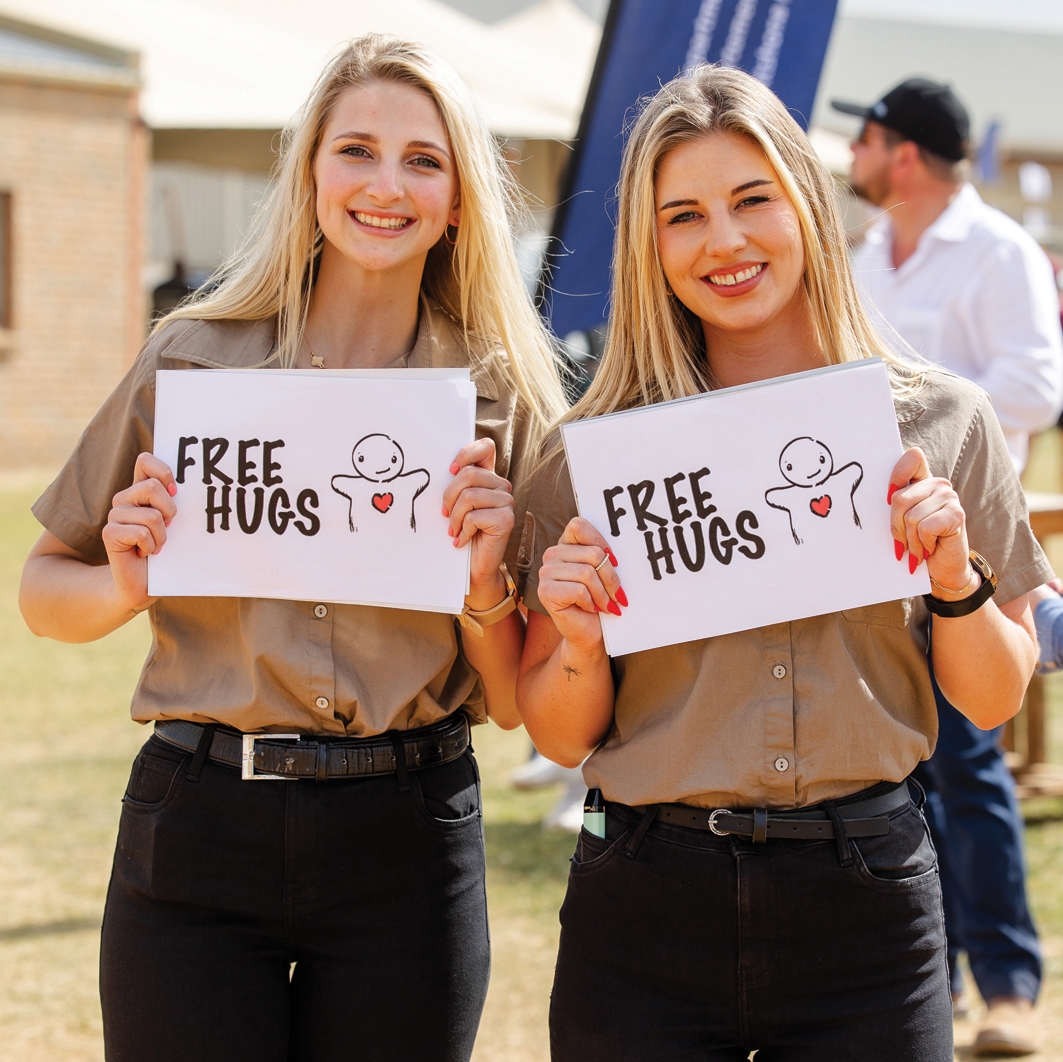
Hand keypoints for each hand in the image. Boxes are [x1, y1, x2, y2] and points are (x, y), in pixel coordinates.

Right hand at [101, 452, 176, 612]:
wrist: (143, 583)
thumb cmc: (166, 551)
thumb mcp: (175, 522)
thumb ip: (177, 501)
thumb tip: (196, 484)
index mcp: (140, 491)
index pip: (145, 460)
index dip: (163, 471)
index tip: (176, 491)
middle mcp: (125, 498)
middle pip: (152, 486)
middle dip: (169, 511)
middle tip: (168, 528)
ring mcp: (114, 515)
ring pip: (152, 515)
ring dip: (162, 536)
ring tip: (156, 545)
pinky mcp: (109, 533)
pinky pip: (142, 533)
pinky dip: (151, 547)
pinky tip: (144, 553)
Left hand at [442, 438, 513, 606]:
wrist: (474, 567)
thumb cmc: (462, 533)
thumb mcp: (456, 504)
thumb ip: (455, 485)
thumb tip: (441, 470)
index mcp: (489, 477)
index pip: (485, 447)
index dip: (466, 453)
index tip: (450, 470)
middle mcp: (501, 486)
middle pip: (468, 474)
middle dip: (449, 497)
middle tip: (446, 516)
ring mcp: (507, 502)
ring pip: (469, 496)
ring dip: (455, 517)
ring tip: (454, 530)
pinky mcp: (506, 519)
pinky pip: (474, 517)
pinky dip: (463, 531)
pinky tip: (463, 540)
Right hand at [537, 517, 626, 654]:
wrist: (588, 632)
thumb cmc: (598, 601)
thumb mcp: (602, 573)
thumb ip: (602, 556)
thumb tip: (612, 555)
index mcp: (565, 545)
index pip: (579, 525)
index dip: (600, 542)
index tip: (614, 562)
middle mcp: (552, 555)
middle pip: (593, 554)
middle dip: (611, 578)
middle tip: (618, 595)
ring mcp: (545, 573)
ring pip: (587, 573)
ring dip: (603, 594)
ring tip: (607, 605)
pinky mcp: (545, 592)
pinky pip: (579, 590)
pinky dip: (591, 602)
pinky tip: (590, 609)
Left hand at [888, 447, 971, 596]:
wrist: (943, 569)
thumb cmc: (918, 544)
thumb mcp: (902, 522)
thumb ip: (894, 506)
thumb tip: (869, 494)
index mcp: (923, 481)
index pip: (912, 458)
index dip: (896, 476)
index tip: (887, 500)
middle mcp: (938, 484)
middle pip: (899, 499)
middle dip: (896, 527)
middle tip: (903, 543)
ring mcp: (949, 497)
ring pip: (910, 517)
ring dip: (911, 541)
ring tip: (919, 549)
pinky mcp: (956, 514)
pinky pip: (924, 528)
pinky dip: (923, 544)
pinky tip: (930, 549)